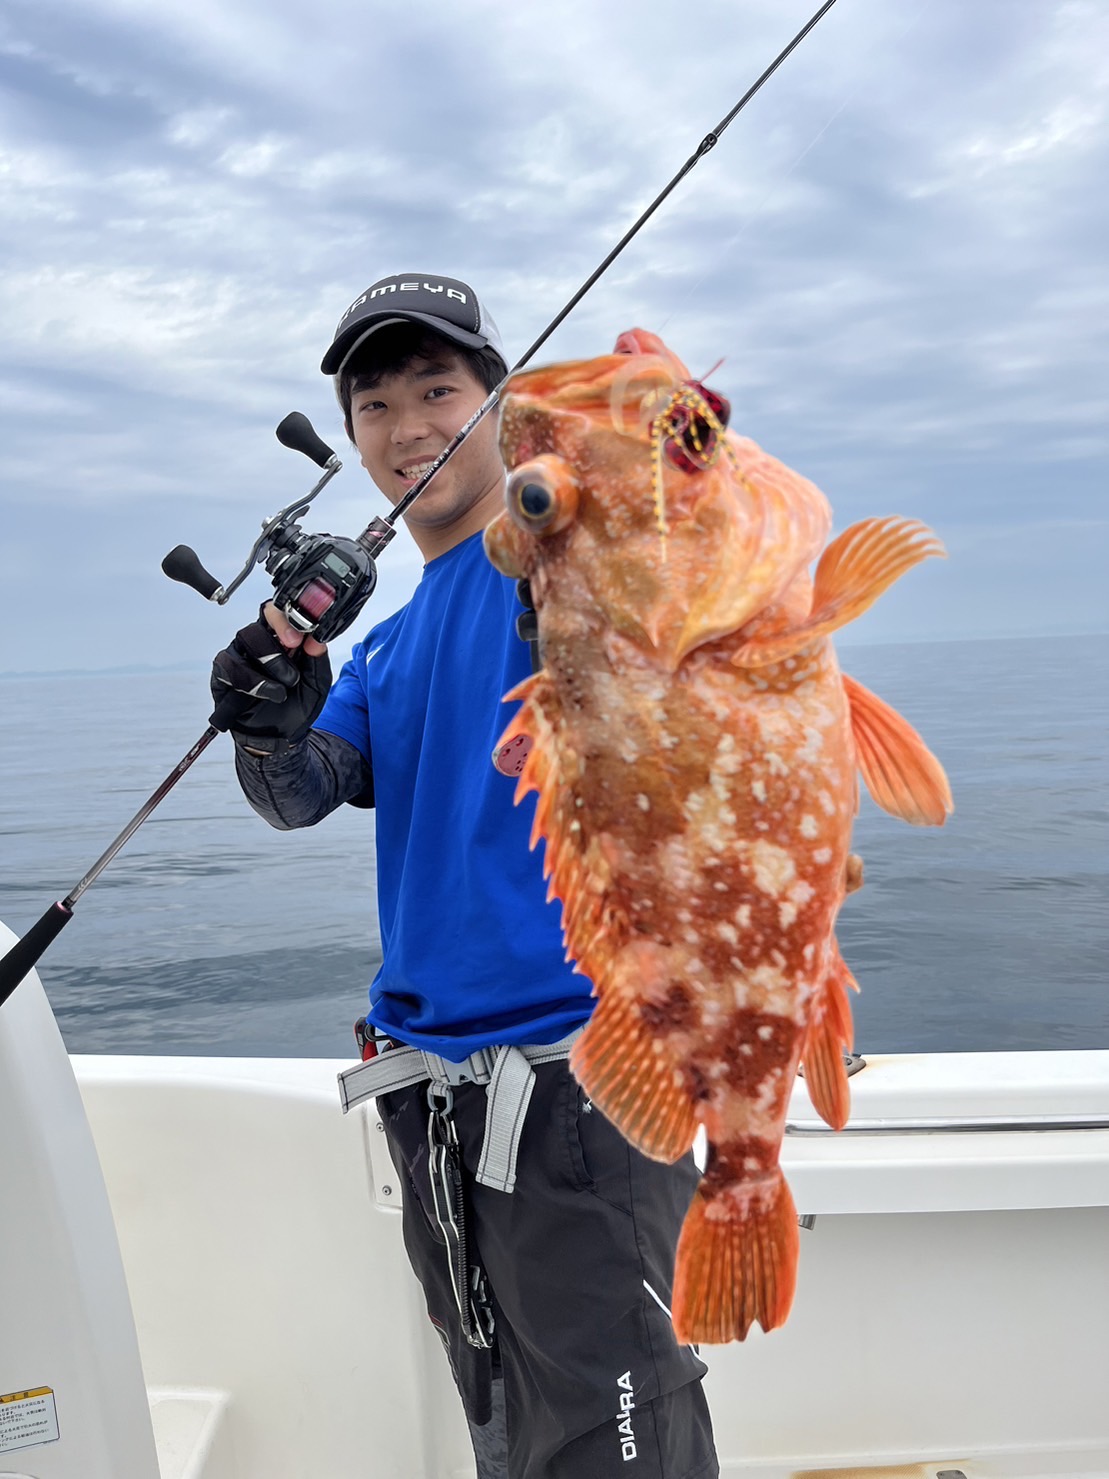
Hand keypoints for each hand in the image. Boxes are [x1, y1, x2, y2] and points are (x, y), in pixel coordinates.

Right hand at [210, 604, 330, 752]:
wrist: (278, 738)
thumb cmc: (296, 706)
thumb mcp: (316, 684)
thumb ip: (317, 660)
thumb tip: (316, 639)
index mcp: (280, 639)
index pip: (277, 613)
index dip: (286, 616)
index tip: (300, 634)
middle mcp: (257, 643)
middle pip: (260, 621)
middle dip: (279, 633)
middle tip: (294, 647)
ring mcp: (238, 656)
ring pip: (245, 638)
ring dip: (269, 660)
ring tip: (284, 687)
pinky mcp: (223, 673)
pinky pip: (230, 664)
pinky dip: (252, 680)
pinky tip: (267, 693)